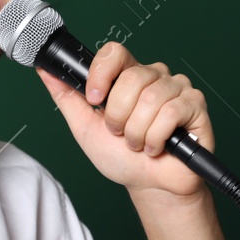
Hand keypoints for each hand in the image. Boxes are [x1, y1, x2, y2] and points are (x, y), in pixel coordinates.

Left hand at [37, 42, 213, 202]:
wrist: (150, 186)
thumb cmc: (122, 158)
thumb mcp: (85, 128)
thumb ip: (67, 97)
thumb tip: (45, 71)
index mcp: (127, 77)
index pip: (115, 52)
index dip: (102, 74)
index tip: (95, 101)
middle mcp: (153, 77)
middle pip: (131, 78)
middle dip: (119, 117)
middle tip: (121, 134)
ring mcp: (176, 88)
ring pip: (151, 98)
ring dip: (138, 132)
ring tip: (140, 144)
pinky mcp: (195, 104)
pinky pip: (171, 112)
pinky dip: (157, 137)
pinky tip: (159, 146)